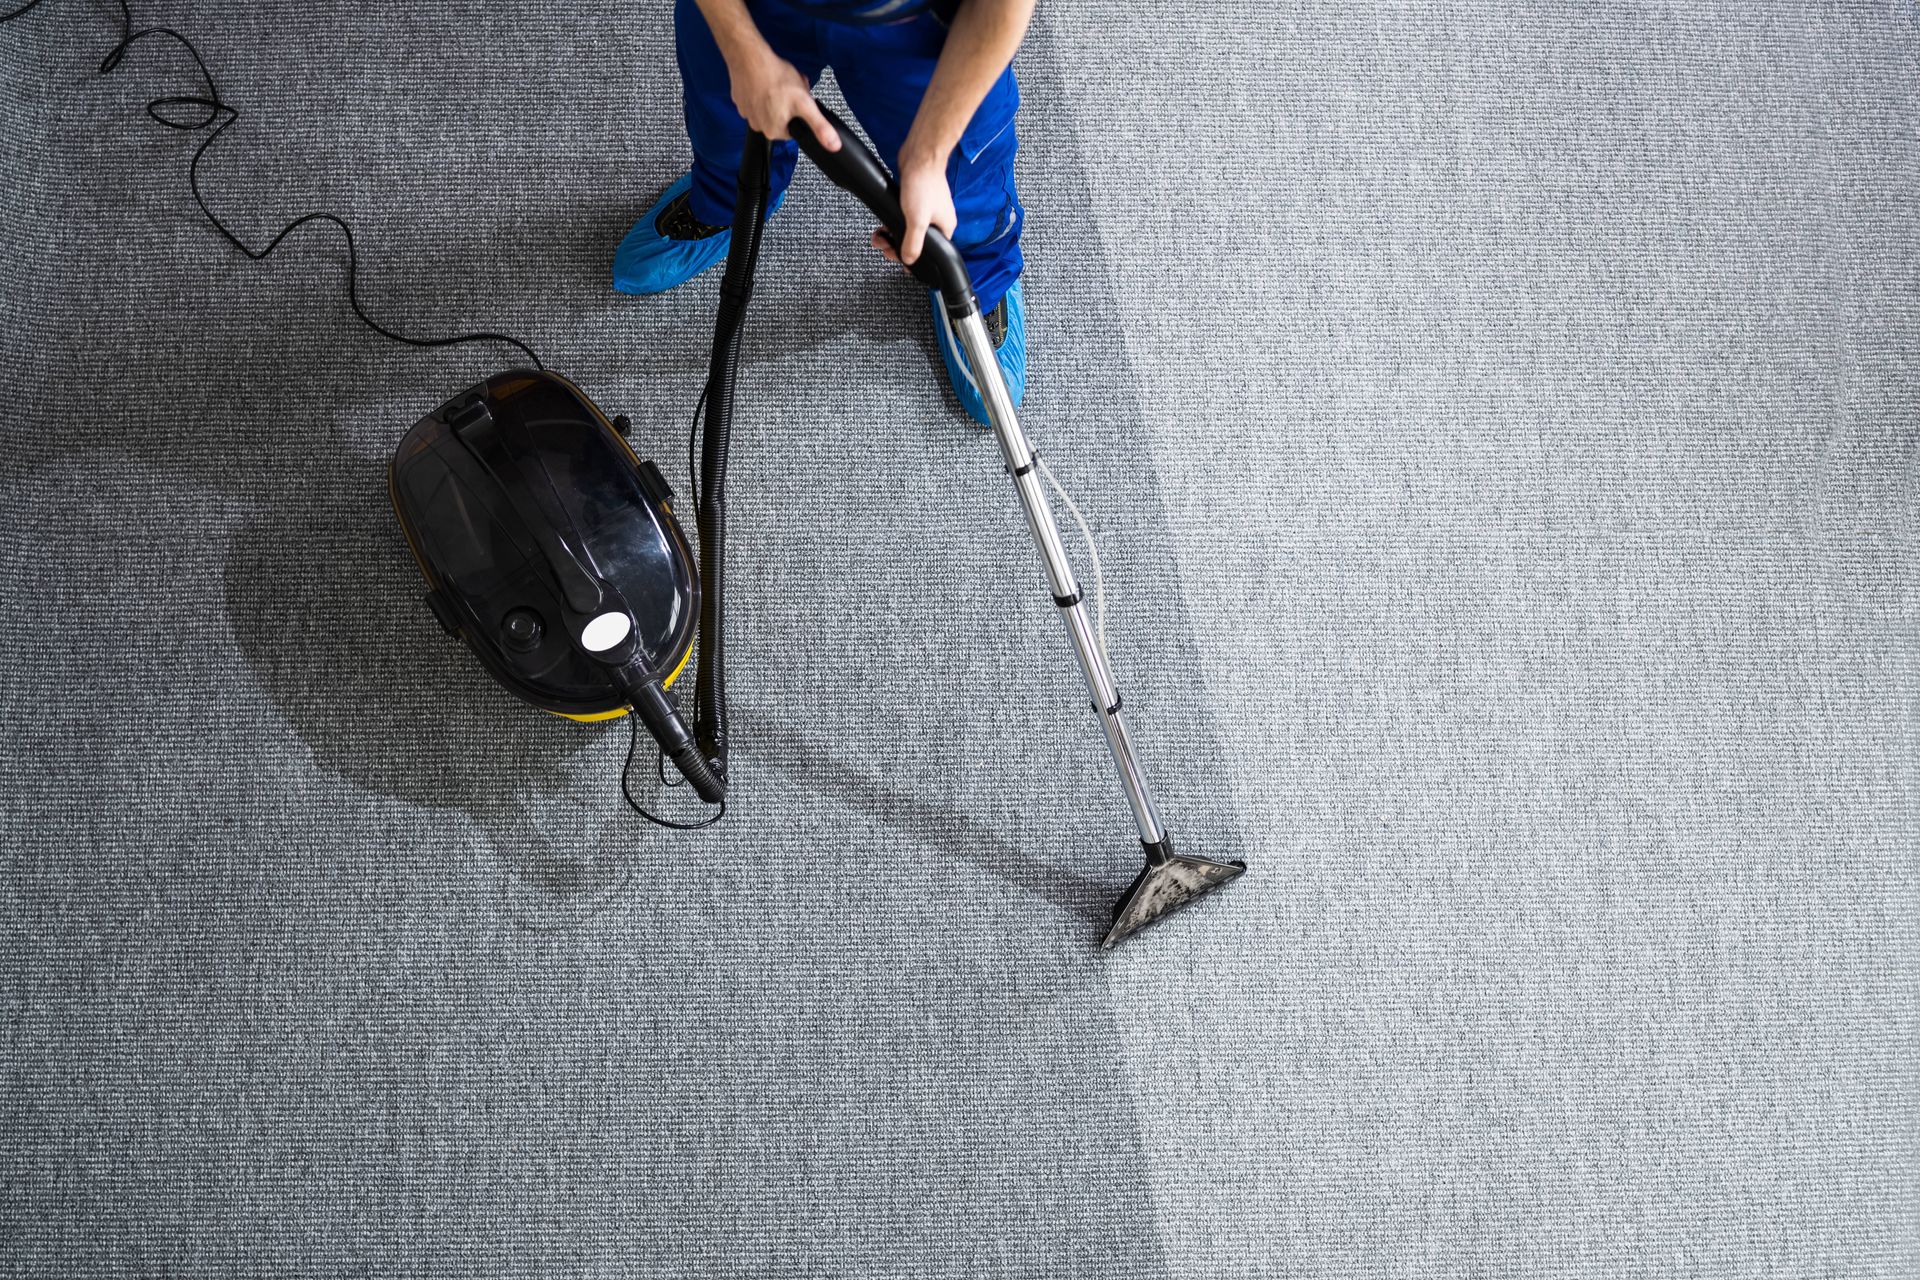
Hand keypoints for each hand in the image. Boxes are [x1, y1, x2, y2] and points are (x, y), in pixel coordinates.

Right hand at [725, 44, 838, 148]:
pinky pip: (757, 99)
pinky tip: (766, 80)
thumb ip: (820, 126)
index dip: (799, 113)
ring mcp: (747, 113)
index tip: (798, 101)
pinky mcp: (740, 100)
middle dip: (789, 105)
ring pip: (769, 108)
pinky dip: (763, 90)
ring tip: (778, 83)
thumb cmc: (774, 78)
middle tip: (789, 90)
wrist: (749, 57)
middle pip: (782, 118)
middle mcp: (757, 126)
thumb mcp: (805, 103)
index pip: (793, 129)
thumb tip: (833, 145)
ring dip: (776, 97)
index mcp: (773, 132)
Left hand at [871, 150, 955, 268]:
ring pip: (908, 230)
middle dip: (897, 247)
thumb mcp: (917, 221)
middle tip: (884, 248)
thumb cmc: (924, 184)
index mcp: (945, 228)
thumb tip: (909, 259)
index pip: (932, 253)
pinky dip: (892, 222)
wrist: (919, 156)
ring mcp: (927, 210)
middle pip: (917, 243)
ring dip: (892, 236)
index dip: (915, 259)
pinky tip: (883, 224)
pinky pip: (904, 218)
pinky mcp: (916, 200)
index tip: (900, 261)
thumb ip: (913, 243)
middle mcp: (938, 220)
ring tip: (879, 237)